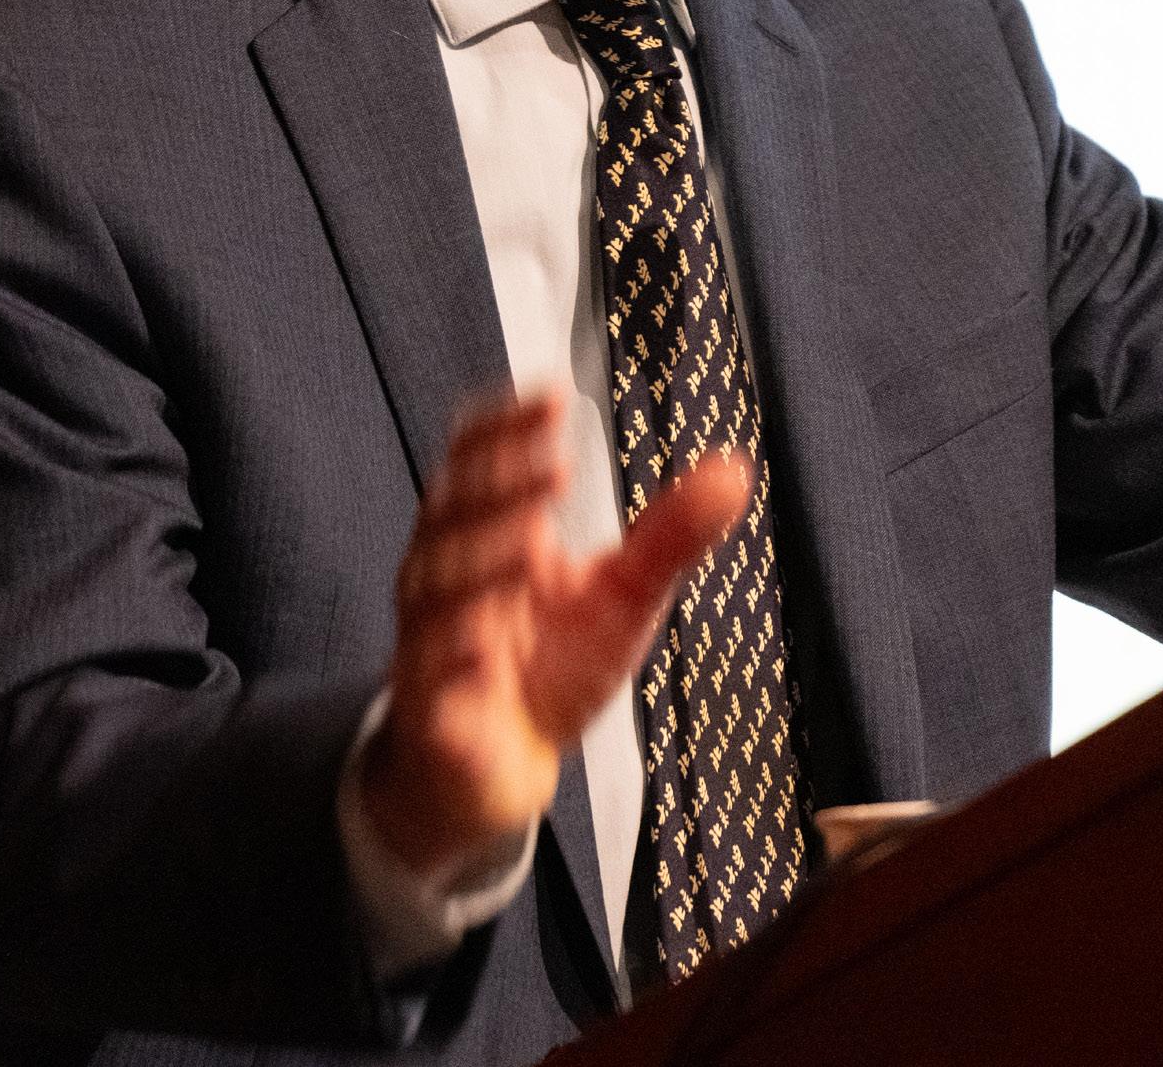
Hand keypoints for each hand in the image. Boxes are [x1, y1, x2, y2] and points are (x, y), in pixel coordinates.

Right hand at [358, 388, 750, 876]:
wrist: (499, 765)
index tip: (557, 398)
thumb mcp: (625, 594)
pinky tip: (480, 644)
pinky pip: (427, 678)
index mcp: (489, 530)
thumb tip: (735, 470)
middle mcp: (449, 573)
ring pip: (437, 590)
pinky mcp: (430, 710)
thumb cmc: (554, 663)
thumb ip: (671, 534)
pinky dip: (450, 657)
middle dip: (503, 486)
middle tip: (560, 470)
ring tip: (530, 541)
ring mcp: (433, 639)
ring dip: (480, 562)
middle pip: (455, 512)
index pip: (480, 458)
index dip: (508, 425)